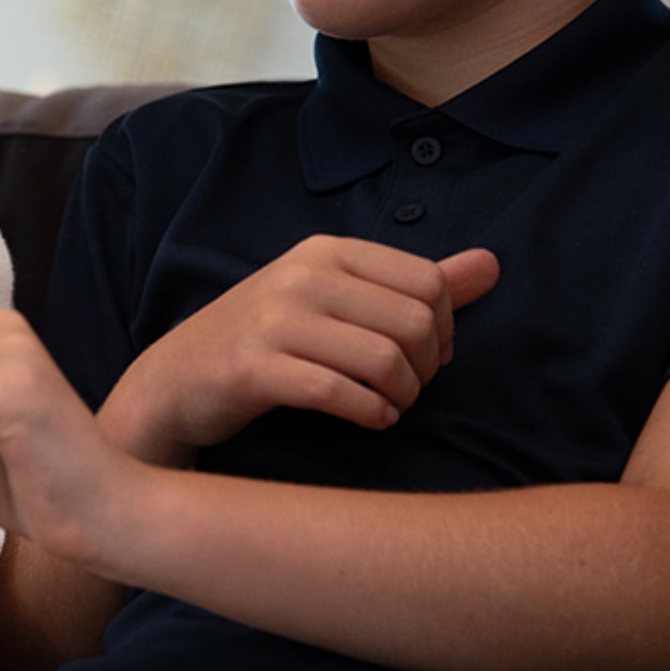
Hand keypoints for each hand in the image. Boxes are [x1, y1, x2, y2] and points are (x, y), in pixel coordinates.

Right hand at [100, 237, 499, 464]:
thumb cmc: (264, 342)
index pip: (427, 282)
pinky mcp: (253, 368)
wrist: (175, 381)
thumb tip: (494, 264)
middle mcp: (299, 276)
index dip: (443, 330)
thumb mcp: (333, 300)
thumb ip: (413, 284)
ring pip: (383, 359)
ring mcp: (273, 321)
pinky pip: (339, 392)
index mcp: (324, 251)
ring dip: (402, 396)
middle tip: (407, 388)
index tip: (423, 356)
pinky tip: (369, 419)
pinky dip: (370, 413)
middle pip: (413, 322)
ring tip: (388, 405)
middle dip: (426, 367)